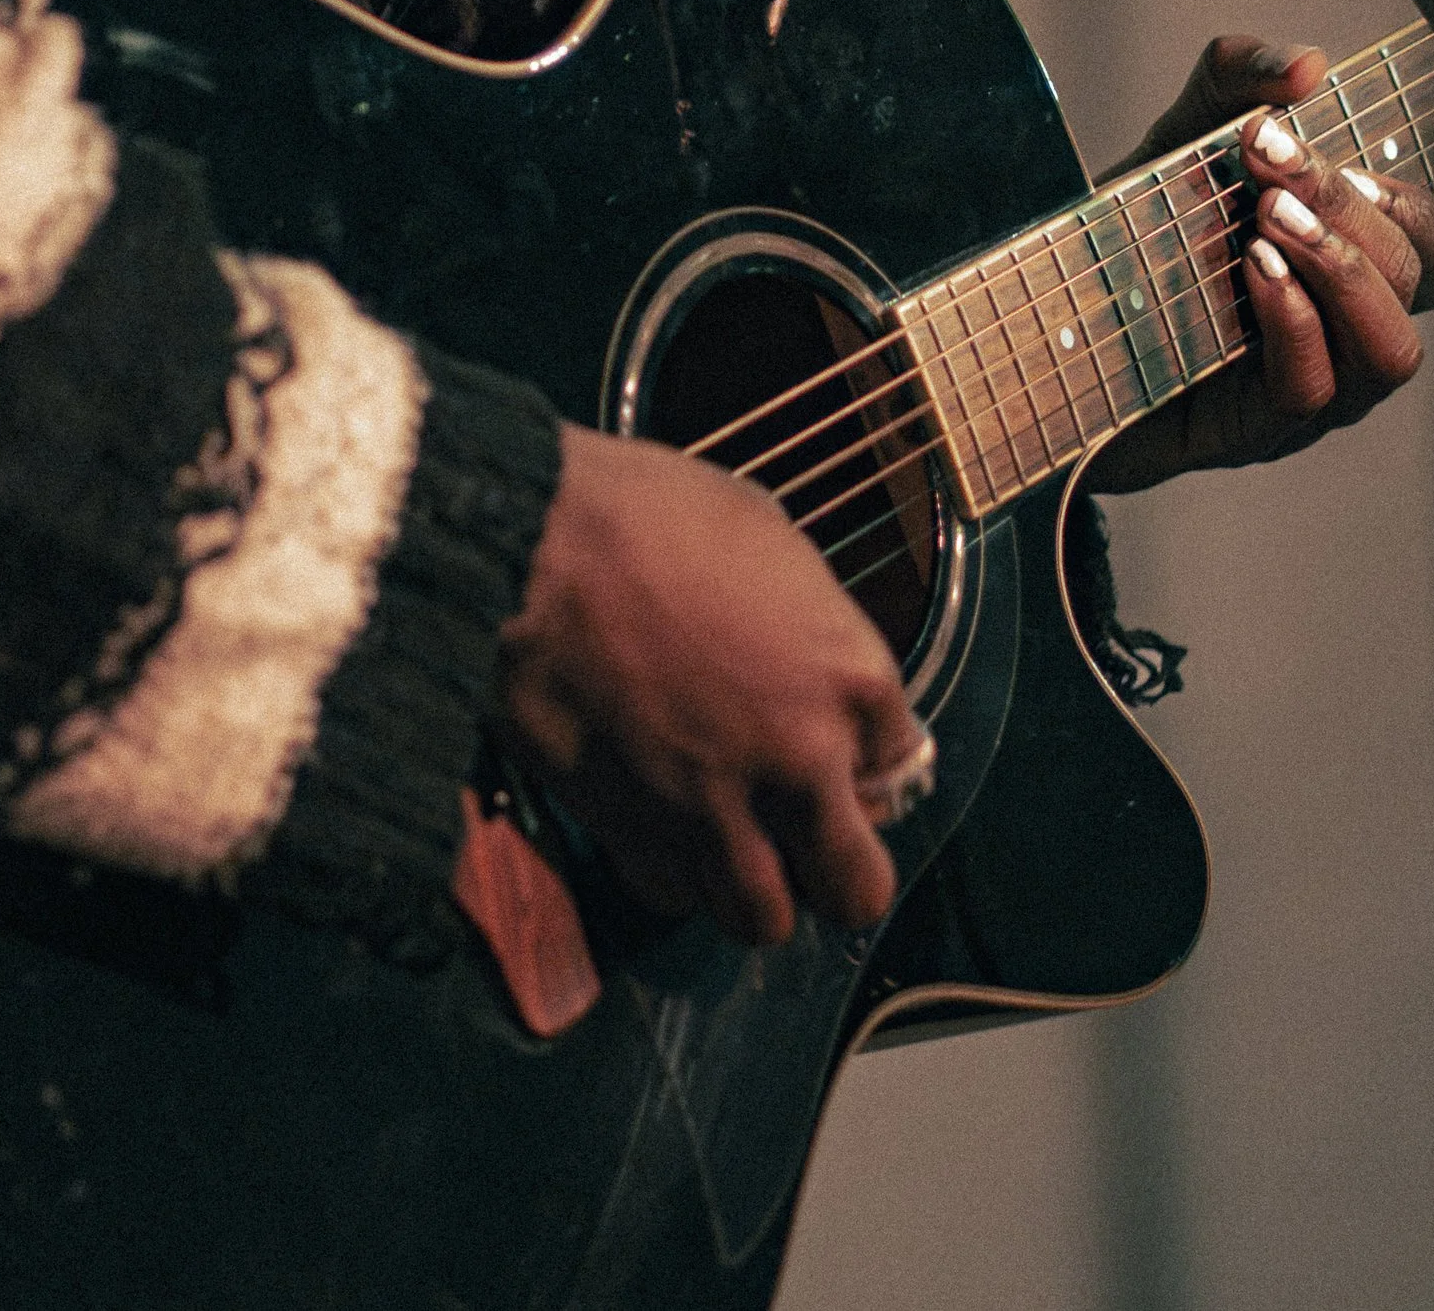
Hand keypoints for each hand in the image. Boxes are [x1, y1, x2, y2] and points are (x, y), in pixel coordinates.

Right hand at [493, 425, 926, 948]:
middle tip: (799, 836)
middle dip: (833, 868)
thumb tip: (803, 655)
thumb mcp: (764, 539)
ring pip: (766, 920)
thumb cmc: (648, 512)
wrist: (535, 541)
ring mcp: (719, 813)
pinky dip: (669, 872)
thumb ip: (806, 624)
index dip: (859, 758)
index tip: (831, 749)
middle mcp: (801, 764)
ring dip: (751, 887)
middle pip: (857, 889)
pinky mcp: (636, 834)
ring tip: (723, 844)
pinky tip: (654, 823)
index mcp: (848, 677)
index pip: (898, 763)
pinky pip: (673, 894)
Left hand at [1092, 34, 1433, 491]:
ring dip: (1341, 270)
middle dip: (1345, 204)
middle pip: (1411, 275)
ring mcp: (1314, 388)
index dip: (1424, 203)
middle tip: (1267, 153)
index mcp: (1350, 262)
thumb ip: (1236, 82)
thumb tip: (1307, 65)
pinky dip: (1293, 319)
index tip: (1346, 150)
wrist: (1049, 322)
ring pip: (1390, 347)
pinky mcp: (1259, 428)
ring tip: (1271, 217)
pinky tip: (1252, 268)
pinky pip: (1313, 387)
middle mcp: (1348, 328)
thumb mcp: (1181, 137)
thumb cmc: (1137, 234)